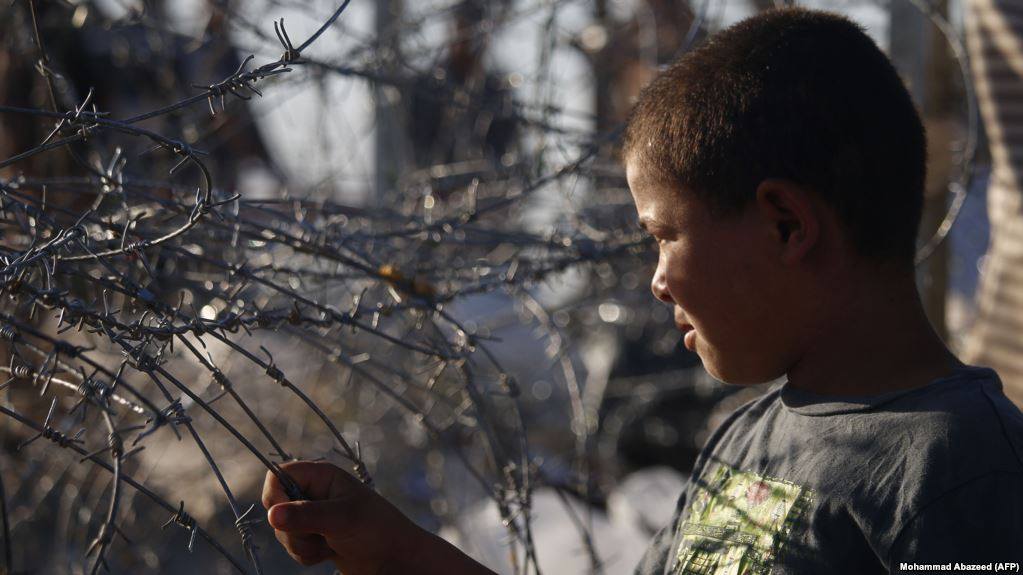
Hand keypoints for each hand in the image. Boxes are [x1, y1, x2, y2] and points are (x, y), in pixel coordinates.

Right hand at [261, 460, 426, 572]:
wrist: (392, 559)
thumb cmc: (375, 529)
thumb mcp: (341, 518)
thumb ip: (306, 516)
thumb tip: (272, 515)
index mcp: (321, 475)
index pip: (278, 474)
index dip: (274, 494)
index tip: (280, 516)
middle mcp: (314, 492)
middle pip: (276, 507)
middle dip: (291, 529)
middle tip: (317, 535)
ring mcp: (313, 515)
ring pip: (282, 530)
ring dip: (300, 545)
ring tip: (328, 545)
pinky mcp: (314, 536)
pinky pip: (292, 547)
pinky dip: (306, 555)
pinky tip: (328, 553)